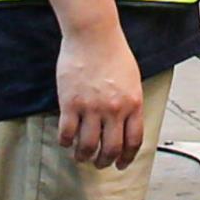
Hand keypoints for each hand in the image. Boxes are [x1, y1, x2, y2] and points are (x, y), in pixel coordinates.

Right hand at [53, 19, 147, 168]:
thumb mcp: (132, 80)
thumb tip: (126, 123)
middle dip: (105, 162)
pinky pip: (67, 133)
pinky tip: (65, 141)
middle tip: (99, 164)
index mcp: (133, 104)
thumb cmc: (113, 52)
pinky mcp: (70, 103)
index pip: (133, 141)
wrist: (93, 35)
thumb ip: (130, 103)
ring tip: (81, 156)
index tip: (121, 164)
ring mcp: (92, 108)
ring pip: (88, 146)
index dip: (127, 158)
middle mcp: (114, 110)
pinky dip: (65, 142)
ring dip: (84, 156)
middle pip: (111, 149)